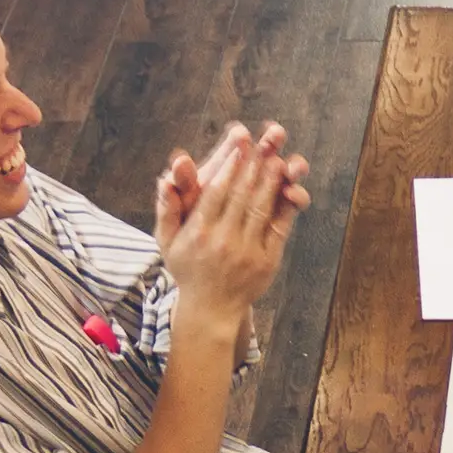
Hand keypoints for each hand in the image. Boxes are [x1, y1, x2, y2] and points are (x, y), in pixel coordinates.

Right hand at [157, 121, 301, 343]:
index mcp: (199, 231)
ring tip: (278, 158)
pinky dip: (283, 206)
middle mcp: (223, 240)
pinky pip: (277, 228)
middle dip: (253, 166)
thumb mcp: (167, 242)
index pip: (216, 191)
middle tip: (264, 142)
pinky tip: (288, 188)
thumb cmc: (188, 269)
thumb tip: (164, 180)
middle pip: (241, 195)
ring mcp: (247, 251)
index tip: (239, 145)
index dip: (230, 166)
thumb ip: (167, 209)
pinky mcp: (267, 261)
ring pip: (260, 208)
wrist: (211, 309)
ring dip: (271, 181)